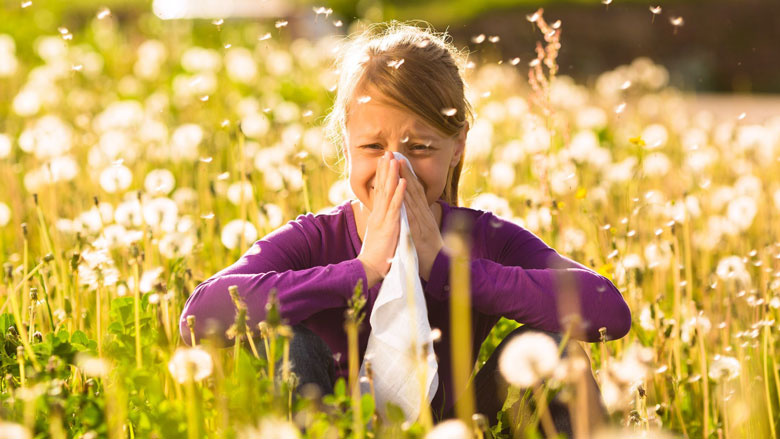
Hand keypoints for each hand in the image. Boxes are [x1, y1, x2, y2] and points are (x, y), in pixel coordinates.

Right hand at [357, 151, 406, 288]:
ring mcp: (383, 219)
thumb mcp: (379, 235)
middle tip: (387, 152)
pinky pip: (396, 207)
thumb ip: (381, 223)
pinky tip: (403, 181)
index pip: (379, 191)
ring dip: (391, 175)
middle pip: (381, 187)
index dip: (382, 175)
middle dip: (385, 169)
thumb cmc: (376, 255)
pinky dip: (399, 193)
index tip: (384, 161)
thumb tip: (382, 216)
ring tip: (394, 159)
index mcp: (376, 216)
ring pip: (388, 193)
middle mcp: (378, 214)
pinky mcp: (389, 226)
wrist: (369, 269)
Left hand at [398, 157, 443, 281]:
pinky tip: (402, 189)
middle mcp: (424, 214)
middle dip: (405, 170)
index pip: (415, 191)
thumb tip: (414, 211)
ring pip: (413, 197)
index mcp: (423, 214)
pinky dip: (407, 201)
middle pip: (413, 188)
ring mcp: (422, 221)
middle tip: (396, 154)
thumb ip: (419, 220)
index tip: (399, 161)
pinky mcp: (419, 231)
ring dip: (405, 179)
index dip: (407, 175)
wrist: (439, 268)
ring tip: (398, 164)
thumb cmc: (429, 252)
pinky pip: (412, 213)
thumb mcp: (424, 232)